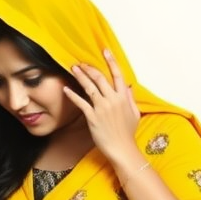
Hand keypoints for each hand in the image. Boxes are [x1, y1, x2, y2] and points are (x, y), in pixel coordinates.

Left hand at [64, 49, 140, 166]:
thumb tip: (129, 87)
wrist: (122, 148)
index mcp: (124, 97)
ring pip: (89, 87)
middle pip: (100, 78)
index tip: (105, 51)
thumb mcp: (135, 114)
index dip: (111, 61)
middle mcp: (113, 99)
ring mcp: (102, 107)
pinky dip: (72, 95)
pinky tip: (66, 89)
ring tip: (73, 69)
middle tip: (81, 63)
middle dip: (89, 68)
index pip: (118, 75)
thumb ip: (131, 99)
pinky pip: (81, 102)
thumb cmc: (127, 133)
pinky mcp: (92, 116)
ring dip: (80, 76)